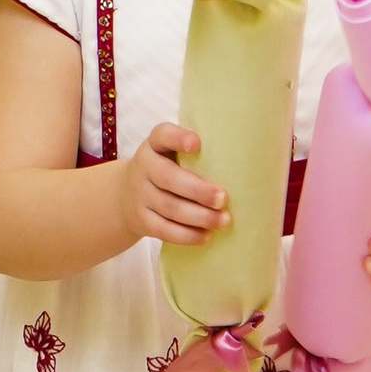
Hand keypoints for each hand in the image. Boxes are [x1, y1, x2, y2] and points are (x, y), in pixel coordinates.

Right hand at [117, 121, 227, 250]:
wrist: (126, 196)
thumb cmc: (165, 170)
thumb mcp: (169, 154)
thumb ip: (196, 155)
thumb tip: (244, 164)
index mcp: (154, 146)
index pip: (162, 135)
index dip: (178, 138)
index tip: (197, 144)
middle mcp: (143, 168)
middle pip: (168, 177)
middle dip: (197, 190)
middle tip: (223, 198)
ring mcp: (140, 195)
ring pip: (169, 207)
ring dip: (199, 216)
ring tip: (223, 220)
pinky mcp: (141, 220)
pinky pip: (163, 230)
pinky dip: (186, 235)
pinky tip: (206, 236)